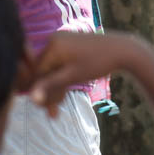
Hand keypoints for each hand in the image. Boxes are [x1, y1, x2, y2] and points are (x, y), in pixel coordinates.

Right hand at [23, 31, 142, 115]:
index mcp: (52, 45)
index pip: (37, 72)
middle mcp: (53, 40)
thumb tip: (31, 98)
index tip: (45, 110)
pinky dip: (62, 80)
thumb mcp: (72, 76)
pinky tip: (63, 96)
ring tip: (57, 110)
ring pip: (52, 71)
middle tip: (53, 114)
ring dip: (55, 89)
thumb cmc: (97, 62)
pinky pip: (59, 65)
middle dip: (48, 93)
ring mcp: (61, 42)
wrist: (122, 50)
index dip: (39, 92)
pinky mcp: (69, 47)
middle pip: (44, 72)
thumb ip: (50, 86)